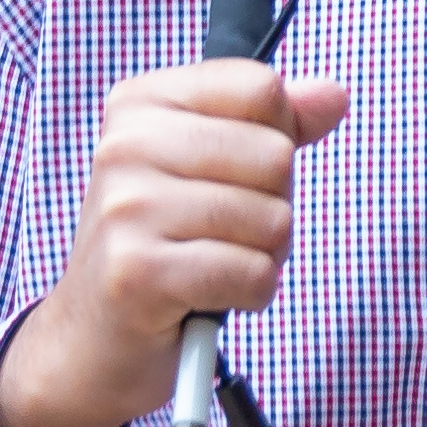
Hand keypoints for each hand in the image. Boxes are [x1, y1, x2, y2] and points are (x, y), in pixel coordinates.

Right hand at [0, 60, 354, 426]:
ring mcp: (127, 208)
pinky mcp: (139, 272)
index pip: (261, 89)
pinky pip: (253, 273)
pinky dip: (249, 295)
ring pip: (272, 219)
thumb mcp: (212, 167)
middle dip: (271, 207)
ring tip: (212, 265)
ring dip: (261, 256)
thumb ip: (275, 124)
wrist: (93, 338)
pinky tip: (209, 296)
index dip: (274, 139)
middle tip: (220, 234)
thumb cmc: (162, 244)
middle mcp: (125, 145)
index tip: (231, 174)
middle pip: (275, 156)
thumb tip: (334, 96)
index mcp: (141, 103)